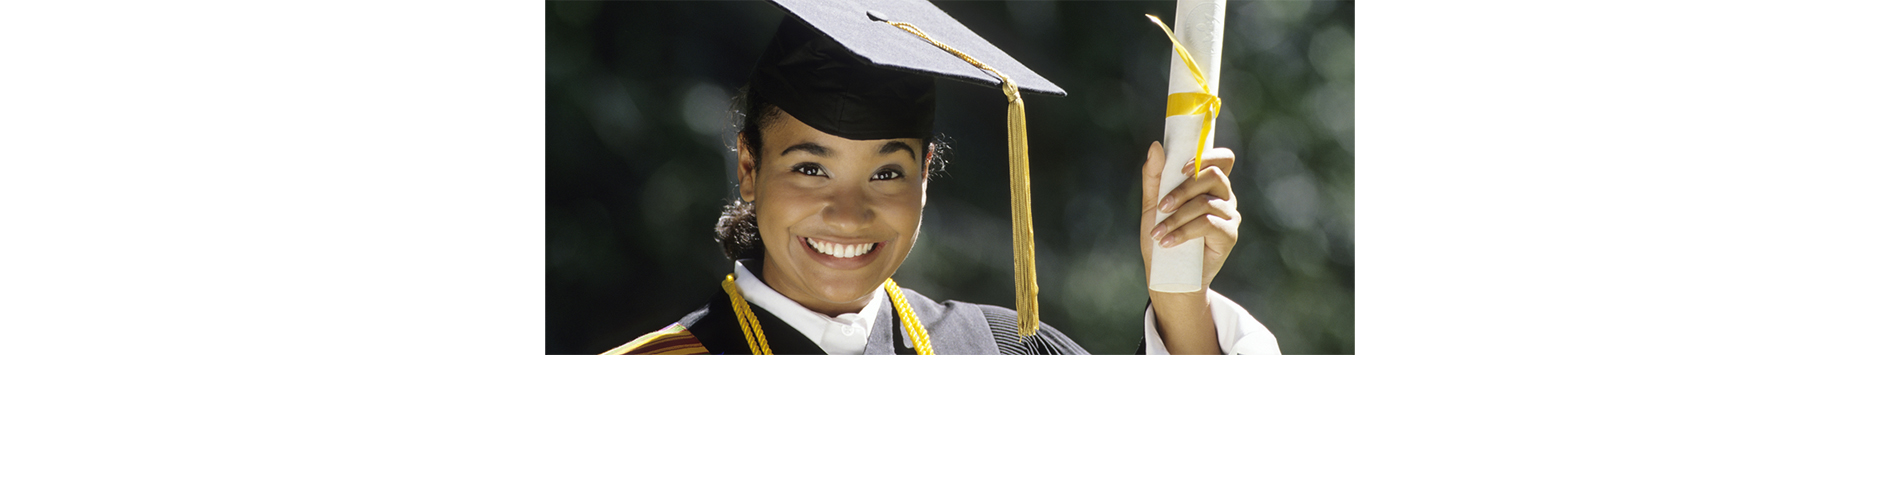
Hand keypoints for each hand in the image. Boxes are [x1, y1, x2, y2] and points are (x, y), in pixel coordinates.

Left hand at [1137, 141, 1239, 353]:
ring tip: (1158, 233)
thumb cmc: (1162, 237)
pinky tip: (1168, 242)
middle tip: (1161, 206)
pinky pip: (1209, 224)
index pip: (1222, 159)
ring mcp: (1229, 216)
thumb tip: (1156, 146)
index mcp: (1208, 184)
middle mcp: (1223, 196)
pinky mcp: (1229, 235)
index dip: (1205, 156)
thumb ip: (1155, 177)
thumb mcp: (1152, 206)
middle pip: (1214, 176)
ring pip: (1206, 203)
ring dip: (1177, 217)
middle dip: (1183, 189)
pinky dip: (1184, 231)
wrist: (1168, 275)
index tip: (1180, 168)